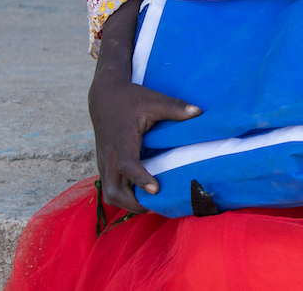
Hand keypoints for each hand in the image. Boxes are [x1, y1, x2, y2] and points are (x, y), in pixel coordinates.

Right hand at [88, 72, 200, 213]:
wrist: (103, 96)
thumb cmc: (130, 98)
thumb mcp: (153, 99)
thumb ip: (175, 107)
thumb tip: (199, 111)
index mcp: (122, 140)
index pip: (127, 165)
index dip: (140, 179)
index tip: (156, 189)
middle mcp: (110, 155)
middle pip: (113, 190)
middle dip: (133, 203)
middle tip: (157, 205)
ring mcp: (104, 162)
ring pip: (109, 193)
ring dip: (127, 203)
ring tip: (150, 204)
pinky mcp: (104, 164)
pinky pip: (109, 187)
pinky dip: (123, 196)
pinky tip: (141, 195)